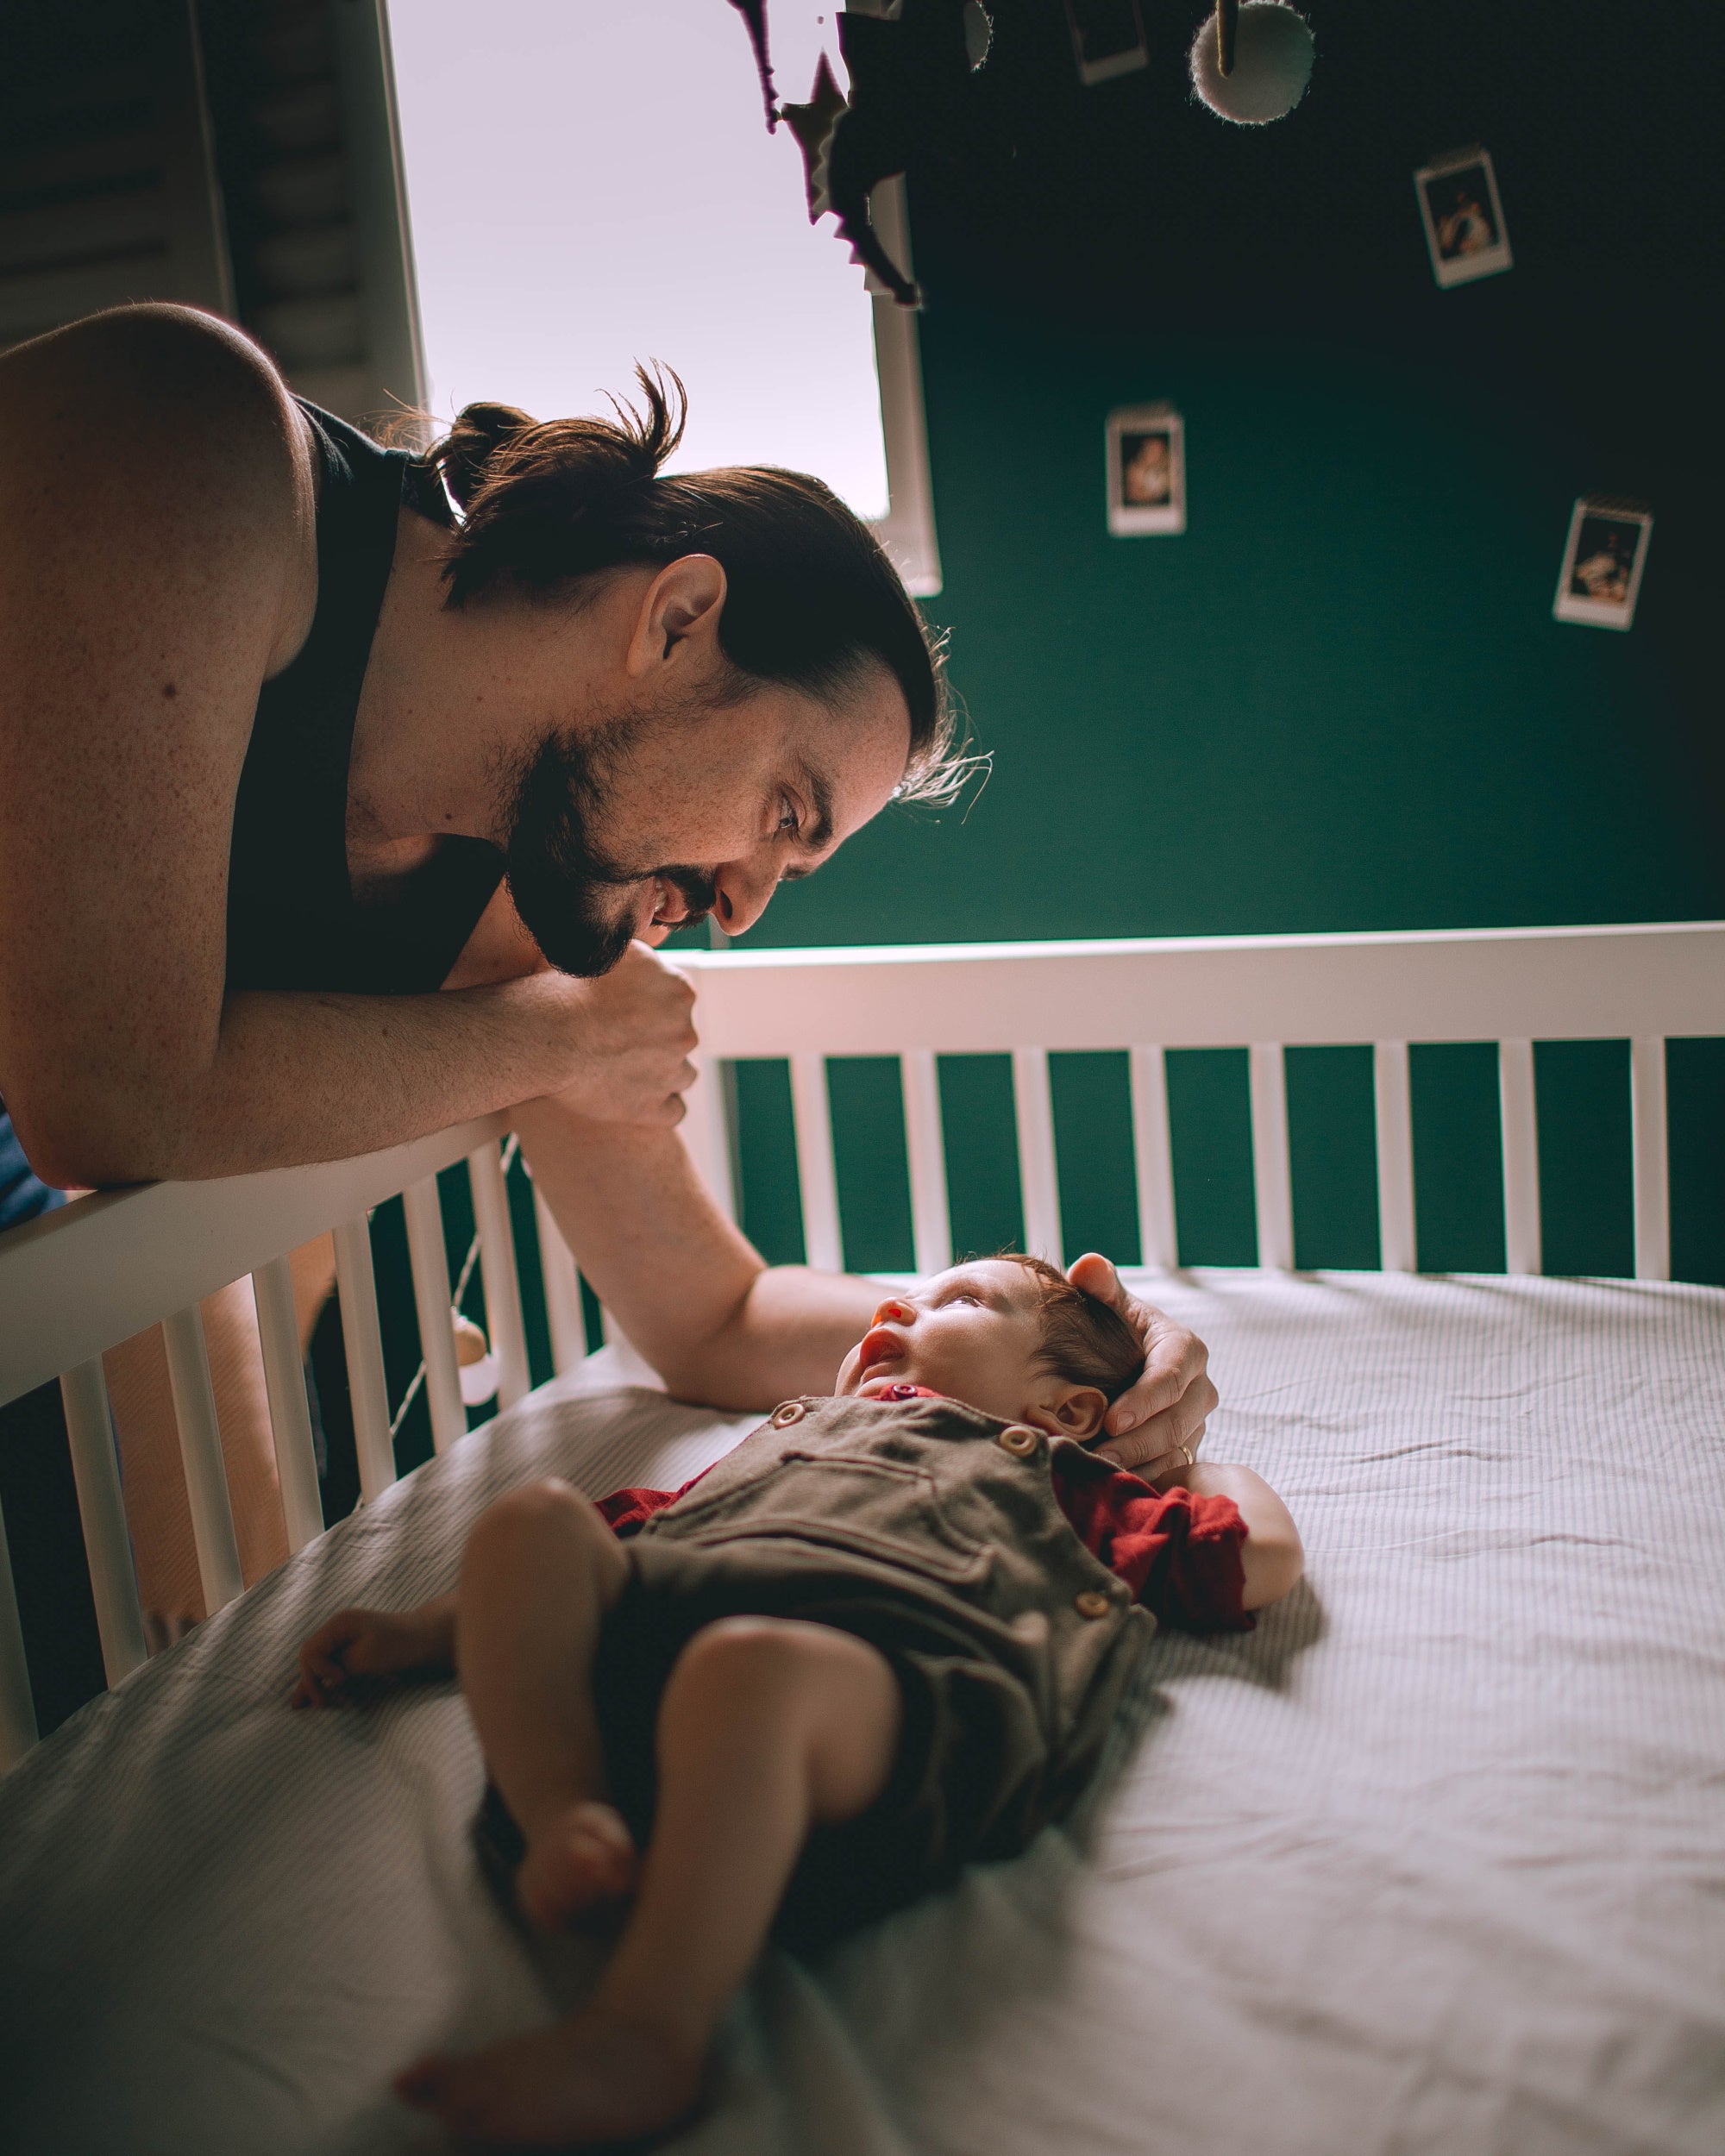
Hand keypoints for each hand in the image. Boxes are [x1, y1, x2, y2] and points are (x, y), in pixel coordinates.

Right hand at [291, 1604, 451, 1707]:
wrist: (424, 1639)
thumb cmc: (398, 1645)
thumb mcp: (366, 1657)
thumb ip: (338, 1666)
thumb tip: (313, 1680)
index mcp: (339, 1624)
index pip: (310, 1652)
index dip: (318, 1671)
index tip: (341, 1682)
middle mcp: (336, 1630)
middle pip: (309, 1657)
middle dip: (311, 1681)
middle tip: (323, 1704)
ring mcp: (342, 1640)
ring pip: (316, 1664)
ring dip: (315, 1683)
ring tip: (309, 1706)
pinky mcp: (349, 1651)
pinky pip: (329, 1667)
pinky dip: (324, 1682)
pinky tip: (316, 1698)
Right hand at [520, 942, 698, 1125]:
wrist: (547, 1033)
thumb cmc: (568, 988)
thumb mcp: (611, 953)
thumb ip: (639, 959)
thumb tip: (644, 960)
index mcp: (680, 991)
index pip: (676, 1000)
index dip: (650, 1006)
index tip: (625, 1011)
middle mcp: (685, 1032)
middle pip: (680, 1036)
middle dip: (656, 1039)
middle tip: (617, 1039)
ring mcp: (672, 1072)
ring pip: (682, 1073)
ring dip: (660, 1071)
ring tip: (626, 1069)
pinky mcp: (654, 1107)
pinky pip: (674, 1110)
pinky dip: (658, 1105)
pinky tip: (637, 1097)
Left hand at [1066, 1252, 1217, 1476]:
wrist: (1124, 1363)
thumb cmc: (1114, 1329)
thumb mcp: (1109, 1305)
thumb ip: (1100, 1285)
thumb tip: (1088, 1266)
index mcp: (1185, 1348)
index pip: (1172, 1375)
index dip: (1146, 1399)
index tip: (1113, 1417)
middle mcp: (1200, 1388)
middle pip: (1178, 1420)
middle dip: (1140, 1440)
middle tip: (1101, 1455)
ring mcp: (1196, 1422)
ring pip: (1176, 1449)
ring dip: (1140, 1464)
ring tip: (1102, 1473)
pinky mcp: (1186, 1449)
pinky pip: (1171, 1469)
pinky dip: (1143, 1478)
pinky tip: (1113, 1484)